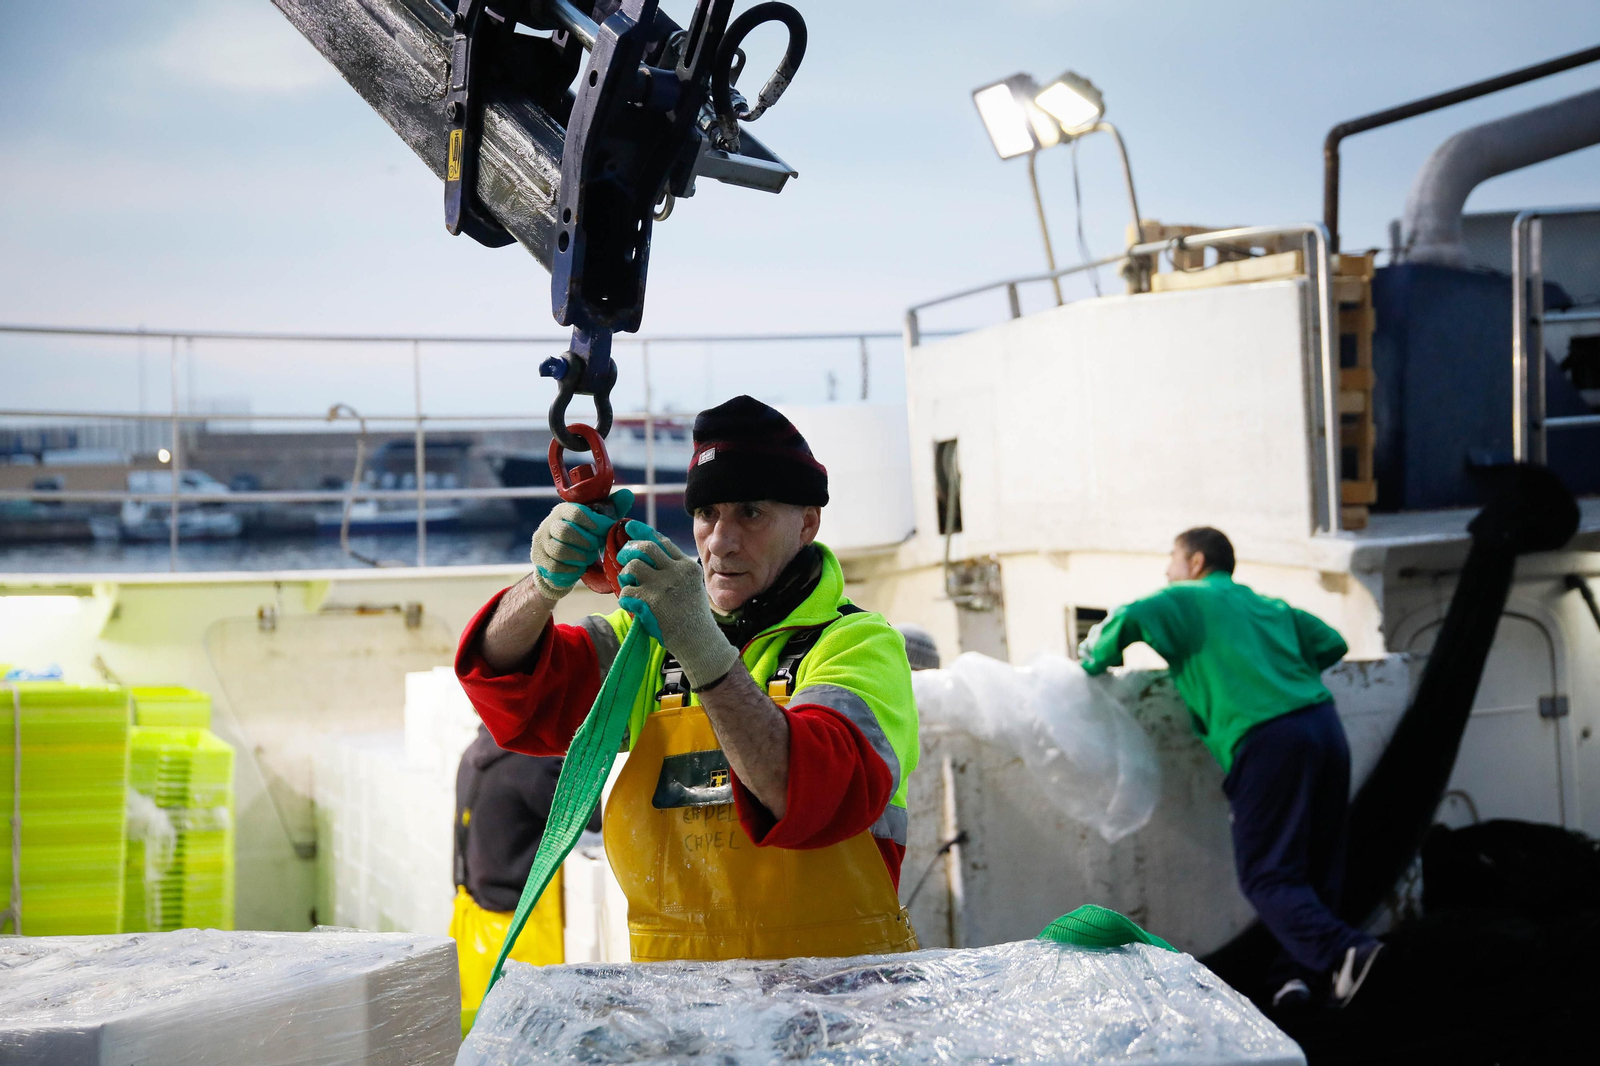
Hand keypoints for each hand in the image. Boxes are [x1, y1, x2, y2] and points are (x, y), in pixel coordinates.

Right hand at [528, 489, 632, 600]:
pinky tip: (580, 568)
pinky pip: (555, 567)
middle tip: (596, 548)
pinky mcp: (540, 561)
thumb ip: (611, 509)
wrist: (561, 562)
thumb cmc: (584, 538)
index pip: (575, 511)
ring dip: (579, 556)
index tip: (606, 529)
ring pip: (559, 550)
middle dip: (586, 541)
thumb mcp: (598, 523)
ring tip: (589, 558)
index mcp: (562, 511)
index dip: (594, 522)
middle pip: (565, 531)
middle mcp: (548, 524)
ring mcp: (541, 543)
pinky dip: (572, 569)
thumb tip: (628, 495)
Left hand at [616, 520, 737, 687]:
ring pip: (633, 566)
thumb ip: (675, 570)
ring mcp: (662, 586)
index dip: (643, 532)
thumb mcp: (692, 586)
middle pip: (645, 547)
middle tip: (622, 557)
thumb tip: (647, 555)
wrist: (698, 641)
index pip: (662, 541)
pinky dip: (624, 597)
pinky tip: (630, 604)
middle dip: (629, 550)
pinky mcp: (650, 602)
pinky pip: (626, 591)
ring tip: (629, 585)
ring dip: (626, 575)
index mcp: (687, 566)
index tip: (630, 527)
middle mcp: (675, 572)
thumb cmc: (693, 617)